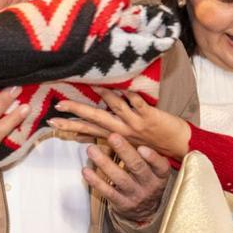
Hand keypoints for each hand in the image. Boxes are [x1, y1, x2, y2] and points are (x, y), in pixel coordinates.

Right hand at [49, 89, 190, 159]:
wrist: (179, 146)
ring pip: (116, 108)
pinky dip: (132, 96)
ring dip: (105, 97)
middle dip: (77, 112)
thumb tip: (87, 129)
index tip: (52, 121)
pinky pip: (139, 104)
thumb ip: (108, 132)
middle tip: (60, 106)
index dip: (70, 125)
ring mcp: (136, 123)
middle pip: (95, 118)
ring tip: (94, 86)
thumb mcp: (127, 141)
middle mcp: (122, 130)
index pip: (88, 129)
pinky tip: (124, 88)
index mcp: (116, 134)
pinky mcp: (150, 117)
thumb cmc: (153, 142)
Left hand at [83, 134, 171, 224]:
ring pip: (119, 178)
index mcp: (160, 175)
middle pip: (137, 168)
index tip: (141, 147)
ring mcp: (135, 196)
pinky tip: (86, 170)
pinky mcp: (121, 204)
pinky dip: (96, 181)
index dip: (152, 157)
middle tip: (112, 136)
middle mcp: (150, 186)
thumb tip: (129, 127)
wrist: (145, 211)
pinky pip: (107, 191)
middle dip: (124, 151)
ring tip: (91, 150)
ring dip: (104, 163)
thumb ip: (146, 152)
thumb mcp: (153, 170)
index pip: (161, 166)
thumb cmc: (146, 181)